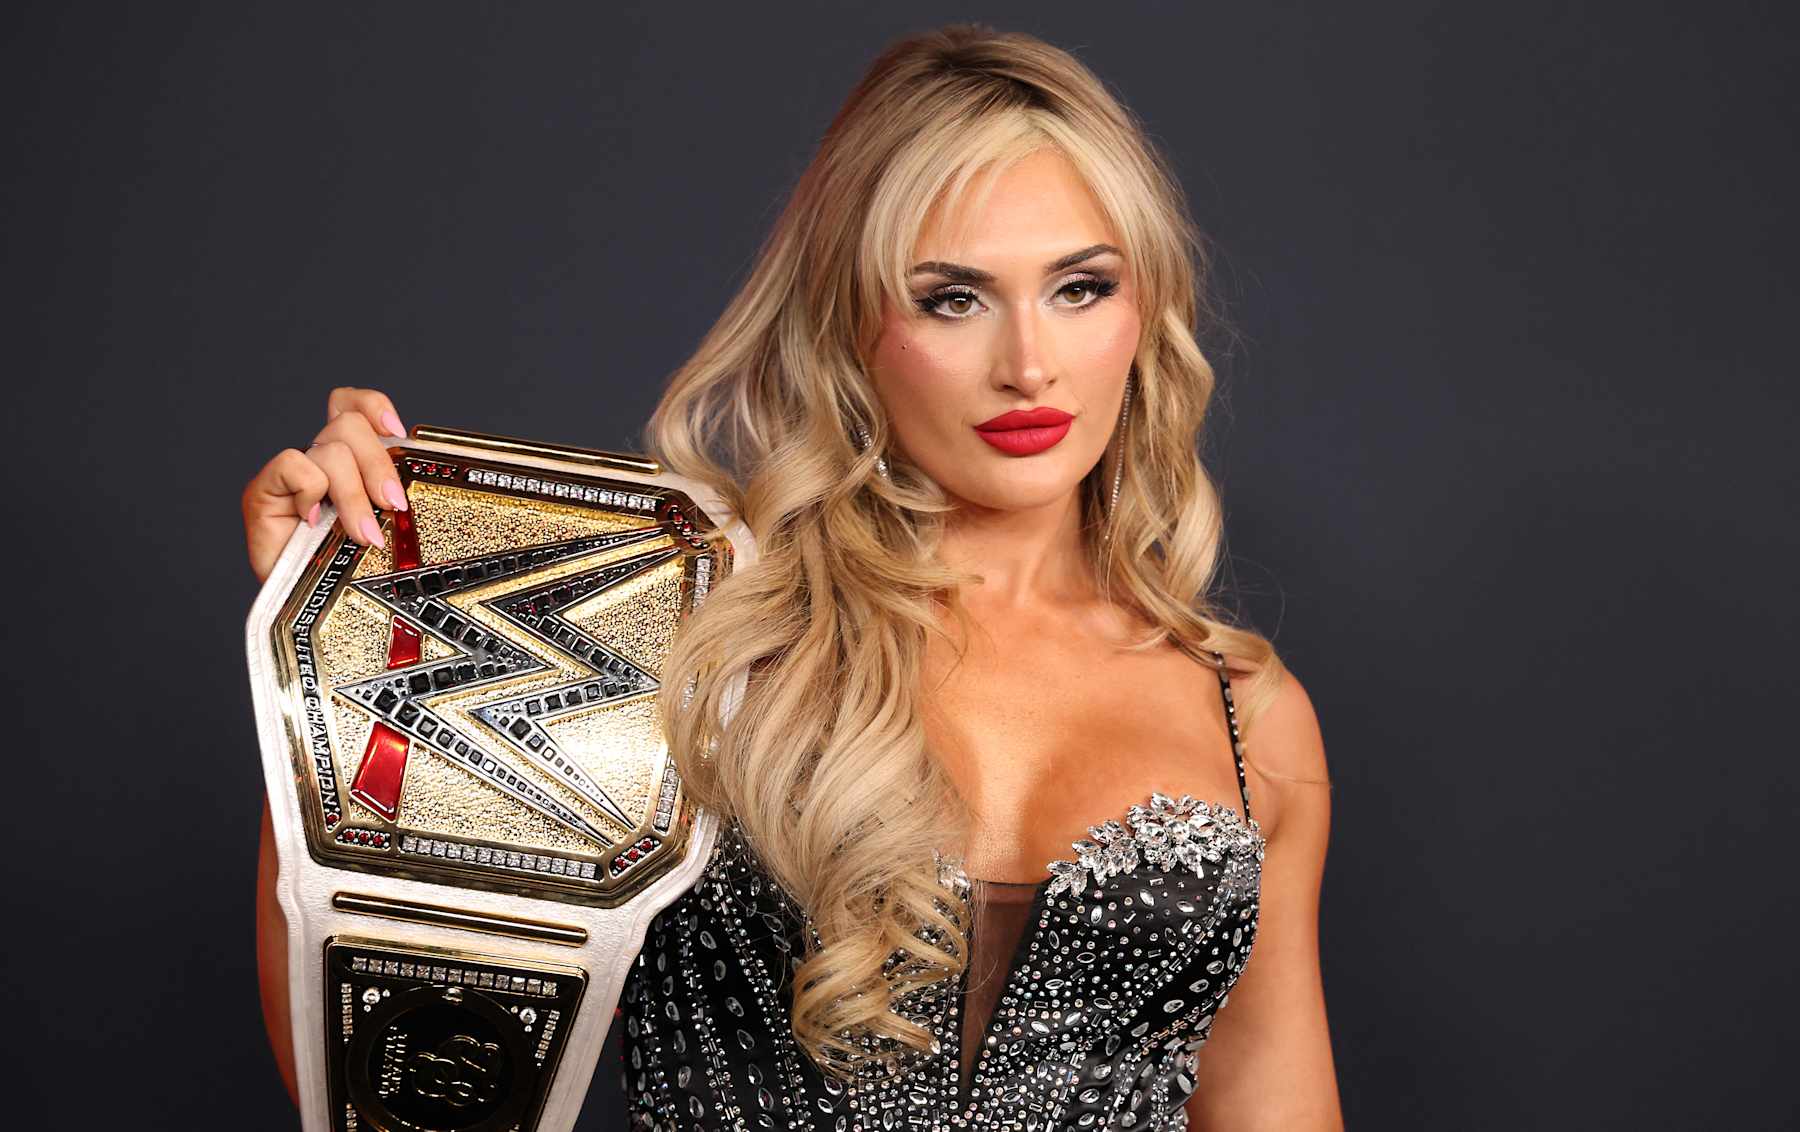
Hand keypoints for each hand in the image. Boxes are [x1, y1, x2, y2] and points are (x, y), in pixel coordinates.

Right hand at [241, 387, 407, 582]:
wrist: (302, 609)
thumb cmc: (342, 571)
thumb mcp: (381, 527)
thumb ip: (390, 498)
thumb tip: (419, 487)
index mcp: (347, 461)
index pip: (352, 406)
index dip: (373, 406)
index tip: (397, 430)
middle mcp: (317, 460)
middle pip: (349, 425)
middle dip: (378, 465)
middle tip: (392, 505)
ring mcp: (290, 475)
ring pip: (331, 450)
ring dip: (353, 493)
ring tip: (362, 533)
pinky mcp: (264, 491)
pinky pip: (295, 465)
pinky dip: (312, 491)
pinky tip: (315, 521)